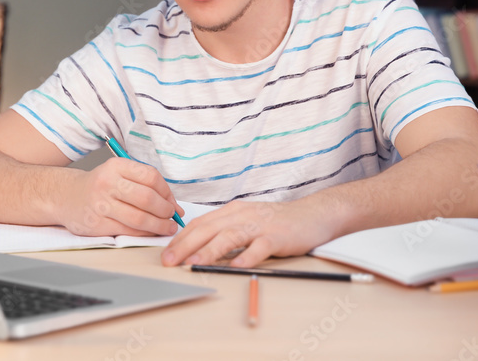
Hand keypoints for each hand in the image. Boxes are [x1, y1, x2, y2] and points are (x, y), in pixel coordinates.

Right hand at [54, 157, 183, 236]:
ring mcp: (101, 204)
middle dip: (165, 210)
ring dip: (160, 225)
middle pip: (147, 198)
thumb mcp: (119, 174)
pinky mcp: (97, 224)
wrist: (66, 197)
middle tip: (172, 216)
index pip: (151, 177)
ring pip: (139, 218)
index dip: (167, 192)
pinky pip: (128, 231)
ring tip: (168, 227)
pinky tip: (151, 232)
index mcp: (116, 166)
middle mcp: (107, 183)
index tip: (172, 202)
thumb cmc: (99, 186)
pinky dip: (145, 233)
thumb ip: (145, 185)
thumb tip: (175, 206)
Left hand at [160, 198, 335, 267]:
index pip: (200, 224)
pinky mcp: (277, 237)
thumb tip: (197, 246)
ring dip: (209, 251)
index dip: (181, 238)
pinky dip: (248, 257)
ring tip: (194, 264)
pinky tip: (237, 266)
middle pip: (208, 229)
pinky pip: (260, 248)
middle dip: (185, 246)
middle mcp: (242, 215)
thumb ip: (224, 230)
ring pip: (229, 236)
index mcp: (232, 211)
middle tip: (169, 261)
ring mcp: (260, 226)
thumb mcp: (246, 220)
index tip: (165, 253)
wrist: (311, 215)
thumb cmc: (276, 222)